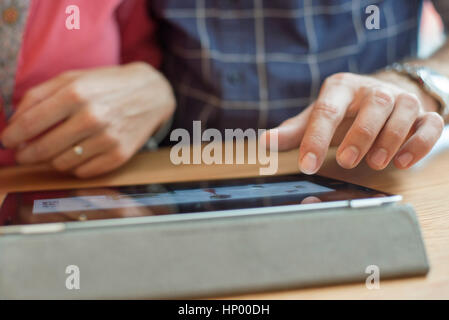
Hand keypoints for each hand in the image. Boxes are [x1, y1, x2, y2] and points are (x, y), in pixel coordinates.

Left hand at [1, 62, 174, 177]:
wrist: (151, 93)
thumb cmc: (107, 85)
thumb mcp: (72, 78)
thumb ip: (39, 95)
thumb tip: (15, 121)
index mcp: (76, 94)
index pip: (31, 123)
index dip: (13, 136)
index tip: (7, 141)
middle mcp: (92, 117)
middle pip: (43, 149)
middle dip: (26, 154)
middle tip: (24, 153)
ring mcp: (108, 139)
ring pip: (62, 164)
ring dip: (52, 159)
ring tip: (56, 150)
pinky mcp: (120, 155)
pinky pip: (84, 172)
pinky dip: (75, 166)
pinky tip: (78, 154)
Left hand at [262, 72, 443, 173]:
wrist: (380, 96)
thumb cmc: (343, 110)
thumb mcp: (317, 117)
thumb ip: (295, 131)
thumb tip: (266, 142)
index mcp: (341, 88)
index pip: (327, 110)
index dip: (316, 138)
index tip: (307, 164)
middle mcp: (372, 90)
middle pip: (373, 105)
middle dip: (360, 135)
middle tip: (347, 161)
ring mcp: (400, 99)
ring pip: (403, 111)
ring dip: (390, 139)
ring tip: (375, 163)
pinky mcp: (422, 113)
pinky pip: (430, 123)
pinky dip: (421, 141)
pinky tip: (405, 161)